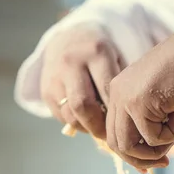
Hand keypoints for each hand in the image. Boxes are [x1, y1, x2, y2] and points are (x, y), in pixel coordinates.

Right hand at [41, 24, 123, 138]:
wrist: (69, 38)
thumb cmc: (102, 56)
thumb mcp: (117, 59)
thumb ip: (121, 84)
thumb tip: (128, 120)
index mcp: (96, 52)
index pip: (106, 91)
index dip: (115, 113)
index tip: (123, 125)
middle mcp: (72, 61)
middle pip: (83, 105)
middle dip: (98, 126)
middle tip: (109, 135)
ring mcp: (55, 75)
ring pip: (70, 114)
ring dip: (85, 127)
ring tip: (97, 129)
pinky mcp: (45, 89)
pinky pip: (60, 115)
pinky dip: (74, 123)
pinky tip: (86, 121)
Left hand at [106, 25, 173, 169]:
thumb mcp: (170, 110)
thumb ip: (158, 131)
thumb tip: (153, 159)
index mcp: (121, 91)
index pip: (115, 132)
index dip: (131, 154)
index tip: (152, 163)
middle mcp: (117, 94)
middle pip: (116, 143)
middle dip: (140, 160)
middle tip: (165, 162)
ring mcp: (125, 99)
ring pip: (128, 146)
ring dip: (154, 152)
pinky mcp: (139, 104)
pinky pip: (151, 139)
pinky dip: (171, 135)